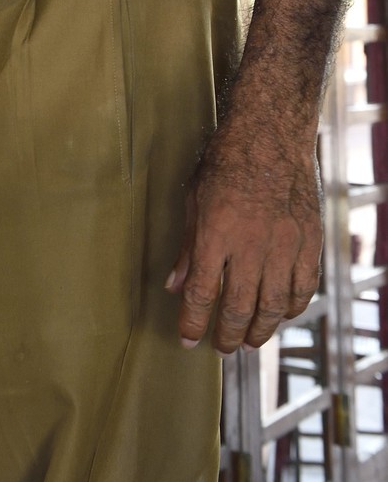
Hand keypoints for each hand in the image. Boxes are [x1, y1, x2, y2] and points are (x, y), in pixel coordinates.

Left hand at [167, 120, 323, 354]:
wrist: (270, 134)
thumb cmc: (226, 161)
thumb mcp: (194, 199)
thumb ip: (188, 247)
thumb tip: (175, 284)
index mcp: (216, 233)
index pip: (201, 294)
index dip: (193, 323)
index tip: (188, 339)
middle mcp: (251, 244)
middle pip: (238, 307)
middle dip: (226, 334)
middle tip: (220, 347)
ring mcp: (284, 244)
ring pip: (273, 306)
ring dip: (259, 330)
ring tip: (248, 341)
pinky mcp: (308, 241)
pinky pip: (303, 288)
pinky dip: (292, 308)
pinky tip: (281, 315)